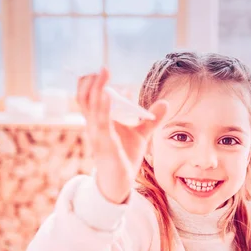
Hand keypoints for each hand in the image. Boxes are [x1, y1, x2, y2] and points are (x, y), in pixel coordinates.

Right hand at [76, 68, 167, 203]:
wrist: (121, 181)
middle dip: (91, 81)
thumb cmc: (125, 156)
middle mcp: (93, 125)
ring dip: (97, 90)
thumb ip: (152, 118)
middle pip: (84, 97)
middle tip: (104, 68)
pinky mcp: (104, 145)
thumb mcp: (141, 134)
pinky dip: (103, 109)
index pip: (88, 95)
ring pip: (90, 107)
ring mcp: (97, 134)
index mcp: (98, 120)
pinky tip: (108, 95)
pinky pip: (101, 124)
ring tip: (103, 74)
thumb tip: (166, 102)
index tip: (105, 71)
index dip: (94, 82)